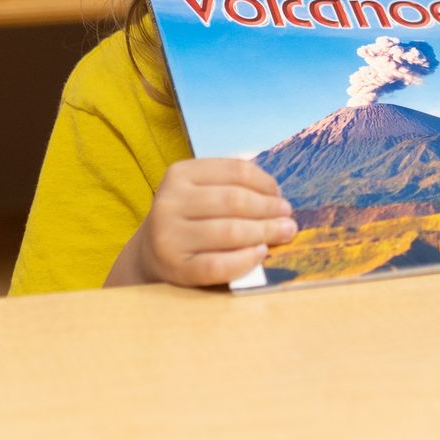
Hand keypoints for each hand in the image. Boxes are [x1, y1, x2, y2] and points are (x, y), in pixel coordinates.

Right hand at [107, 158, 298, 287]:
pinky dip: (245, 259)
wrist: (150, 255)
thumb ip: (232, 186)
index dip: (265, 182)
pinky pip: (217, 265)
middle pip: (234, 201)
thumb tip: (277, 195)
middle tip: (289, 217)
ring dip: (265, 231)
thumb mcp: (201, 191)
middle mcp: (169, 202)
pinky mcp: (174, 268)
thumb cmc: (189, 219)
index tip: (280, 194)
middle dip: (269, 209)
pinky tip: (261, 252)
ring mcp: (168, 237)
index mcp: (179, 174)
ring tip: (285, 232)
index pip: (235, 171)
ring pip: (229, 231)